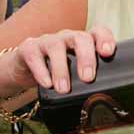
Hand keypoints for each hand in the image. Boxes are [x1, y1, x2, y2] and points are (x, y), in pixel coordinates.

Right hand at [0, 25, 115, 97]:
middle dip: (86, 57)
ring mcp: (47, 41)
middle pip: (80, 38)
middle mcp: (67, 37)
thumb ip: (89, 78)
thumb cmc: (57, 71)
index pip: (98, 32)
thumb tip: (108, 101)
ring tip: (64, 89)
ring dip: (62, 69)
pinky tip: (46, 84)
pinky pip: (34, 55)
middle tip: (87, 78)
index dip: (105, 39)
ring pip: (56, 47)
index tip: (108, 53)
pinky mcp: (29, 49)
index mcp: (82, 41)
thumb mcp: (75, 73)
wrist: (25, 69)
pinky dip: (41, 70)